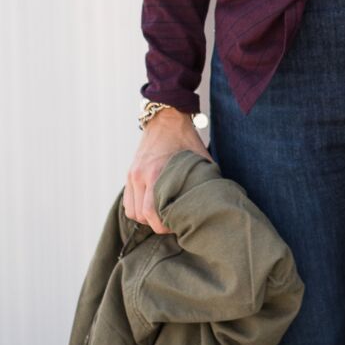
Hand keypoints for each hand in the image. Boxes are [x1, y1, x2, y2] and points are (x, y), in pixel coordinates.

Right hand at [125, 107, 214, 234]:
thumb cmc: (186, 140)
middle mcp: (139, 176)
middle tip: (172, 222)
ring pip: (131, 211)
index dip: (163, 225)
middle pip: (140, 216)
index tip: (177, 224)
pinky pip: (127, 201)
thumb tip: (216, 202)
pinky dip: (137, 208)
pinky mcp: (129, 174)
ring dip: (145, 217)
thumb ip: (204, 181)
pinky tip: (152, 206)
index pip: (151, 213)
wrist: (166, 119)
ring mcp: (132, 175)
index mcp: (155, 173)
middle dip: (155, 224)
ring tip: (161, 214)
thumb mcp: (200, 161)